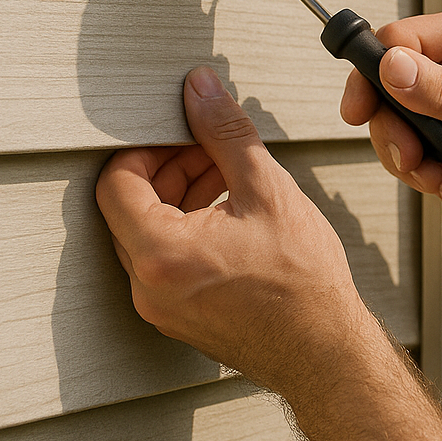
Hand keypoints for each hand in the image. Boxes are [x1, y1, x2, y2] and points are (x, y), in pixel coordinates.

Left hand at [97, 66, 369, 393]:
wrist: (325, 350)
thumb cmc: (303, 283)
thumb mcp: (269, 190)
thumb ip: (226, 133)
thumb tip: (200, 90)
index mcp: (161, 253)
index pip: (116, 181)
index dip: (147, 148)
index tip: (183, 135)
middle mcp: (147, 287)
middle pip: (129, 207)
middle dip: (168, 169)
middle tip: (212, 151)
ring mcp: (159, 307)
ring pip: (147, 234)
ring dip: (179, 197)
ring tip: (230, 179)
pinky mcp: (176, 317)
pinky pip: (164, 261)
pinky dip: (188, 229)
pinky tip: (233, 216)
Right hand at [340, 0, 441, 204]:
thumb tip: (390, 65)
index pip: (399, 37)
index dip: (372, 77)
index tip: (361, 116)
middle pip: (393, 78)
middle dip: (399, 132)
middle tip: (417, 166)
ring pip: (403, 110)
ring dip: (415, 155)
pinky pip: (423, 127)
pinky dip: (431, 160)